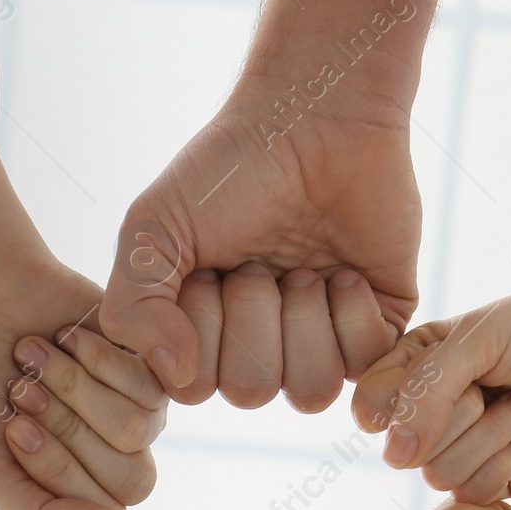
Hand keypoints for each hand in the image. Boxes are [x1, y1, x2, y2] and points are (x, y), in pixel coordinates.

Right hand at [5, 324, 165, 509]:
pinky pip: (147, 387)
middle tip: (22, 391)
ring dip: (76, 389)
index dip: (58, 471)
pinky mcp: (154, 373)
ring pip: (139, 433)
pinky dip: (95, 358)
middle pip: (134, 482)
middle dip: (70, 431)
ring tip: (35, 358)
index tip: (11, 426)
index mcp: (82, 499)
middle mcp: (118, 463)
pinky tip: (65, 337)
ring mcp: (140, 418)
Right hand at [101, 93, 418, 411]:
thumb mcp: (153, 226)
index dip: (201, 328)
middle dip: (254, 316)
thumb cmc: (230, 168)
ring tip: (306, 268)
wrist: (318, 118)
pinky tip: (345, 271)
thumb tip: (177, 377)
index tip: (209, 266)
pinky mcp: (376, 325)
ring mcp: (319, 339)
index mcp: (202, 332)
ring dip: (304, 320)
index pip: (193, 386)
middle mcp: (260, 345)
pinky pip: (365, 365)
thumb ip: (133, 308)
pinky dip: (352, 313)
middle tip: (261, 260)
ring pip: (310, 391)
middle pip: (252, 391)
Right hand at [352, 275, 510, 502]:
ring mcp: (466, 449)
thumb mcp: (477, 337)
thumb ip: (425, 391)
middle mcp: (435, 411)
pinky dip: (506, 465)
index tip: (448, 375)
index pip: (370, 404)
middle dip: (459, 416)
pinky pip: (474, 495)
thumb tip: (392, 456)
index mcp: (419, 366)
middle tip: (502, 385)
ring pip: (438, 475)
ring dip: (488, 439)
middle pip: (405, 448)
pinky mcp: (500, 481)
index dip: (399, 403)